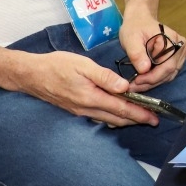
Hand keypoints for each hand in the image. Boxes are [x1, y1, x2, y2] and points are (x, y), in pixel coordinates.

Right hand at [18, 50, 160, 126]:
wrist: (31, 75)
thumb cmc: (57, 65)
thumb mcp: (83, 65)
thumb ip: (105, 77)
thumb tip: (126, 87)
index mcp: (91, 97)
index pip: (121, 108)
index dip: (139, 114)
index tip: (154, 117)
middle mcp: (86, 109)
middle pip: (117, 118)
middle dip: (136, 120)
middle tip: (153, 121)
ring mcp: (80, 111)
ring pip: (107, 119)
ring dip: (125, 120)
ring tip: (139, 118)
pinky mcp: (75, 110)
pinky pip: (98, 118)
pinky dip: (111, 117)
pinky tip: (116, 114)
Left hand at [117, 12, 185, 92]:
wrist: (140, 20)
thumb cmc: (135, 27)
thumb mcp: (131, 38)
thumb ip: (137, 53)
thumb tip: (144, 69)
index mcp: (173, 40)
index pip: (166, 66)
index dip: (152, 77)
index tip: (135, 82)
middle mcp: (181, 48)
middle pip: (168, 72)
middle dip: (150, 82)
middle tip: (133, 86)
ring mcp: (180, 54)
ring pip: (168, 75)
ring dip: (152, 82)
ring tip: (136, 84)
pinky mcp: (176, 59)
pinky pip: (167, 73)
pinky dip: (155, 79)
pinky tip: (142, 80)